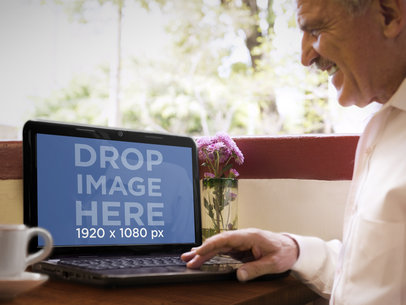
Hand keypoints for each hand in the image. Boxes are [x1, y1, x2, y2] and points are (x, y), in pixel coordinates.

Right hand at [181, 228, 298, 281]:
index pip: (225, 239)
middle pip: (218, 242)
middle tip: (187, 259)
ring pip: (218, 246)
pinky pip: (223, 250)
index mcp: (249, 236)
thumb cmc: (284, 252)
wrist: (292, 248)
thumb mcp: (273, 263)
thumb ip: (256, 269)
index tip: (199, 253)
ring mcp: (240, 242)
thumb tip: (239, 275)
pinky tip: (203, 257)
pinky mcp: (240, 248)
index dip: (210, 246)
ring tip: (190, 258)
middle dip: (202, 250)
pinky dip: (212, 254)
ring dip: (204, 252)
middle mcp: (242, 237)